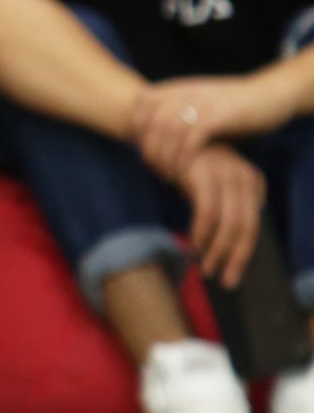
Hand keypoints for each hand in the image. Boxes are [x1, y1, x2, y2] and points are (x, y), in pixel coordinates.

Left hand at [132, 75, 278, 180]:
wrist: (270, 96)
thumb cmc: (233, 109)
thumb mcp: (201, 108)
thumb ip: (179, 118)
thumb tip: (153, 140)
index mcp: (180, 88)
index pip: (142, 102)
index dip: (136, 125)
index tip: (141, 148)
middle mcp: (188, 92)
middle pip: (152, 120)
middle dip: (149, 148)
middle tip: (153, 169)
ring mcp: (205, 102)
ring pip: (169, 129)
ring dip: (165, 155)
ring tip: (167, 174)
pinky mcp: (221, 114)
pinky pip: (194, 136)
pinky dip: (184, 155)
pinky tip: (184, 170)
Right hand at [178, 143, 266, 287]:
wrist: (160, 133)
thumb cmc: (184, 164)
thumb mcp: (210, 185)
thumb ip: (223, 207)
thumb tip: (223, 245)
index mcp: (251, 181)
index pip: (253, 225)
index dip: (243, 253)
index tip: (231, 274)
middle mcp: (242, 178)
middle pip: (246, 227)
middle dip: (234, 257)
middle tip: (224, 279)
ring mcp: (224, 174)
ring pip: (229, 224)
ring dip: (217, 250)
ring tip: (207, 268)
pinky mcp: (204, 174)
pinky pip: (207, 212)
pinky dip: (202, 233)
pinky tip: (194, 246)